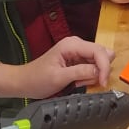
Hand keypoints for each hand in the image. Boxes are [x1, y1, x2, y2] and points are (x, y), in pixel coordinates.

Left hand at [0, 36, 114, 99]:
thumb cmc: (37, 79)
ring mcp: (78, 52)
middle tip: (84, 82)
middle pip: (103, 54)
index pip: (99, 51)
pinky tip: (76, 81)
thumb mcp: (58, 78)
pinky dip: (88, 76)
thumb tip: (99, 71)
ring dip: (93, 75)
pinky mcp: (78, 59)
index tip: (103, 83)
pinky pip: (92, 66)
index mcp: (72, 45)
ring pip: (99, 61)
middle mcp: (77, 44)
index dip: (104, 67)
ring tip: (77, 82)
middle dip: (98, 71)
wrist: (23, 82)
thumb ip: (80, 72)